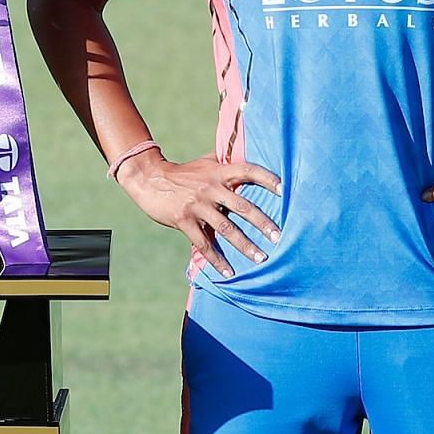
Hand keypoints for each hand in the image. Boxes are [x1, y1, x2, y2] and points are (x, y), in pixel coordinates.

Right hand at [114, 151, 280, 275]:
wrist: (149, 178)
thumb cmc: (183, 172)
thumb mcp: (205, 163)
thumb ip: (226, 164)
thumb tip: (250, 161)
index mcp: (219, 172)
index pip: (248, 171)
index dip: (267, 179)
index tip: (284, 191)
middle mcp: (210, 188)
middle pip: (242, 206)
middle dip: (262, 223)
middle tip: (278, 237)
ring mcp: (197, 205)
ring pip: (226, 228)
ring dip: (245, 245)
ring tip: (261, 258)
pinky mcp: (184, 220)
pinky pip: (204, 244)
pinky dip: (217, 260)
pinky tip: (229, 272)